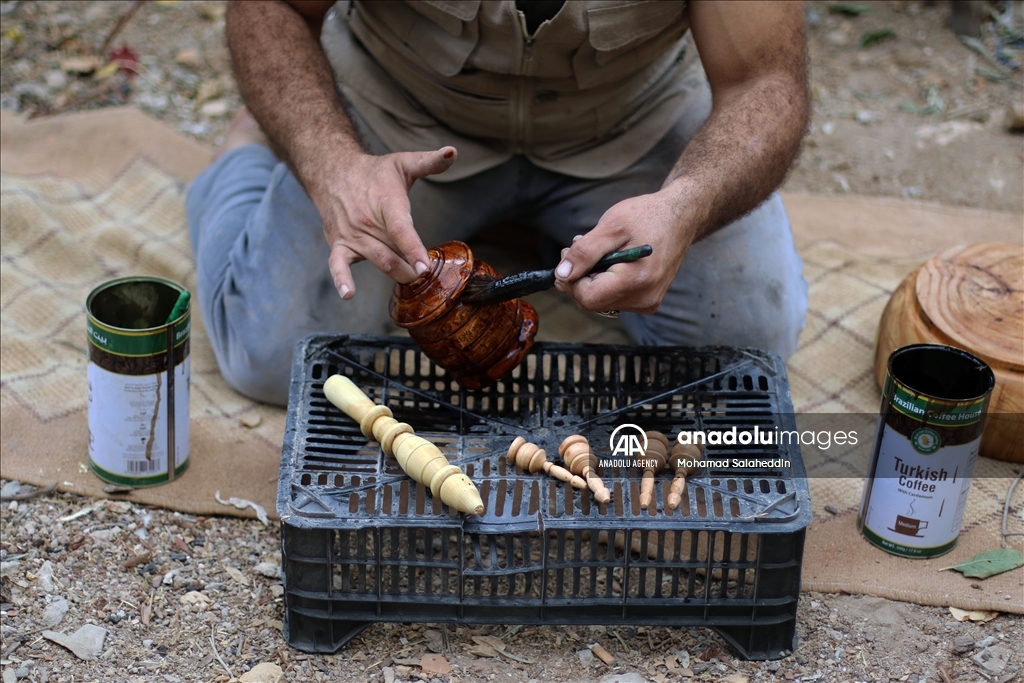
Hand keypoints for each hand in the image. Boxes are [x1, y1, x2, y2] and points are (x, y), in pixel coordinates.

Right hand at [313, 146, 456, 298]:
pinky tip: (348, 294)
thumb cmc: (375, 172)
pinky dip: (341, 279)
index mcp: (386, 202)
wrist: (332, 171)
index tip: (425, 266)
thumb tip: (452, 152)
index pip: (400, 228)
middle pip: (392, 253)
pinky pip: (337, 265)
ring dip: (396, 274)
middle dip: (411, 268)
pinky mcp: (339, 244)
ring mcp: (352, 234)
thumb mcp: (403, 162)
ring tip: (412, 279)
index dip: (412, 248)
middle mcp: (367, 221)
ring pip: (377, 261)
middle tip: (427, 274)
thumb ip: (430, 162)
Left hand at [553, 186, 694, 312]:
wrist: (681, 217)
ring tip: (600, 252)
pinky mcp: (648, 301)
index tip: (568, 256)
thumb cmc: (647, 216)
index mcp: (636, 280)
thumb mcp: (611, 226)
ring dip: (591, 279)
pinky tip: (612, 262)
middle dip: (579, 278)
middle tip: (579, 249)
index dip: (570, 280)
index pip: (587, 297)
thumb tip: (561, 274)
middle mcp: (644, 298)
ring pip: (601, 302)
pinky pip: (614, 299)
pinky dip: (605, 282)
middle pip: (592, 302)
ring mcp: (648, 302)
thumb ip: (585, 252)